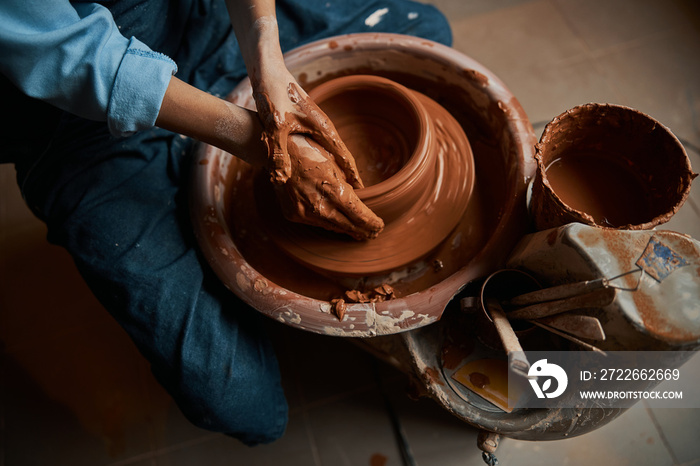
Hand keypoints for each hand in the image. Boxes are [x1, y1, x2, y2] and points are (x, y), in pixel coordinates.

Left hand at [252, 70, 363, 188]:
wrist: (269, 71)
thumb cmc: (274, 95)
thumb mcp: (275, 126)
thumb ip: (278, 153)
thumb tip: (281, 179)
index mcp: (323, 129)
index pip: (345, 157)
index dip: (353, 175)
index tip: (362, 191)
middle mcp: (323, 127)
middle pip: (340, 156)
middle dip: (347, 175)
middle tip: (354, 196)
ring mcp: (314, 124)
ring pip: (329, 151)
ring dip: (335, 168)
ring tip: (338, 186)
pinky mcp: (304, 122)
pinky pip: (318, 146)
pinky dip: (321, 159)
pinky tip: (316, 167)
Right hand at [275, 134, 383, 239]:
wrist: (275, 151)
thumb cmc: (310, 148)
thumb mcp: (335, 160)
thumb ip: (351, 180)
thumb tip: (363, 193)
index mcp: (333, 189)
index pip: (359, 215)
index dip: (372, 223)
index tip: (380, 226)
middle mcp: (318, 205)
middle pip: (348, 225)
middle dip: (363, 231)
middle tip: (374, 234)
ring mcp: (304, 212)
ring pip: (332, 226)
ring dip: (346, 229)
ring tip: (359, 232)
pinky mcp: (292, 214)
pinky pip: (315, 222)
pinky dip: (328, 222)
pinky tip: (337, 223)